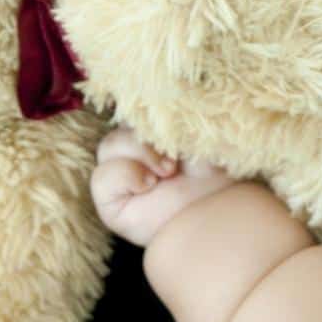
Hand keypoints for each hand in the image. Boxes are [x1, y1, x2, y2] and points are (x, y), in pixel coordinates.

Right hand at [91, 124, 240, 246]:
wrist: (220, 216)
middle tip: (173, 157)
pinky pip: (101, 178)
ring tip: (166, 171)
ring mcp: (122, 180)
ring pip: (108, 147)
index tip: (176, 125)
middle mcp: (134, 158)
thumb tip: (160, 105)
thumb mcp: (200, 142)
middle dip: (146, 138)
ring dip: (139, 153)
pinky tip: (148, 184)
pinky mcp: (112, 206)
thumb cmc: (216, 180)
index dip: (150, 116)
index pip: (132, 114)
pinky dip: (125, 174)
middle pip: (121, 128)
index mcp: (152, 140)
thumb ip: (176, 123)